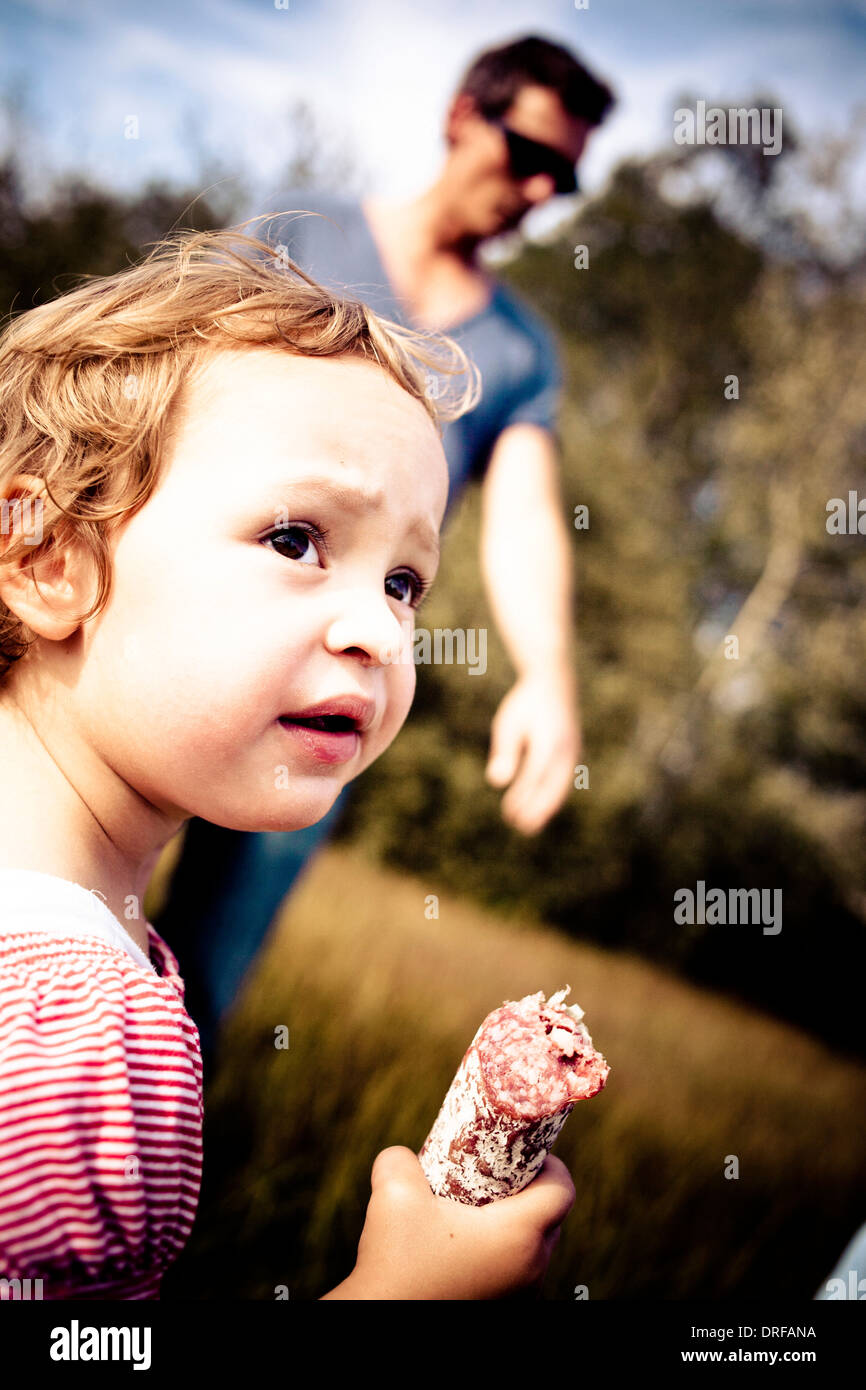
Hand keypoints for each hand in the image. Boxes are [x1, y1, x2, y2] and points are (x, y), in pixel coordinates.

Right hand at [321, 1147, 574, 1299]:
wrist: (381, 1319)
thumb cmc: (395, 1265)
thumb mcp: (393, 1195)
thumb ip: (400, 1160)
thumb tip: (403, 1155)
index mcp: (518, 1237)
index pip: (563, 1190)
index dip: (550, 1164)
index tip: (523, 1153)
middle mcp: (529, 1271)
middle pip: (551, 1219)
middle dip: (529, 1191)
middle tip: (495, 1175)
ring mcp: (518, 1298)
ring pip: (534, 1249)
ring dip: (514, 1225)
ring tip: (474, 1210)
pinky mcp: (501, 1310)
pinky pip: (517, 1274)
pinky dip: (501, 1254)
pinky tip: (463, 1247)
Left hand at [485, 670, 581, 834]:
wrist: (554, 682)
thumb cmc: (526, 704)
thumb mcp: (508, 723)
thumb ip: (505, 752)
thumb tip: (497, 782)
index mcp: (548, 743)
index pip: (533, 779)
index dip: (522, 799)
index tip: (508, 815)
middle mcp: (566, 750)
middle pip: (552, 789)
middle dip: (537, 811)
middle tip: (521, 828)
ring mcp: (574, 752)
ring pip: (562, 787)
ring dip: (547, 808)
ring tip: (530, 826)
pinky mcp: (574, 753)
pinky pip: (566, 780)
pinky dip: (554, 796)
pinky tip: (542, 806)